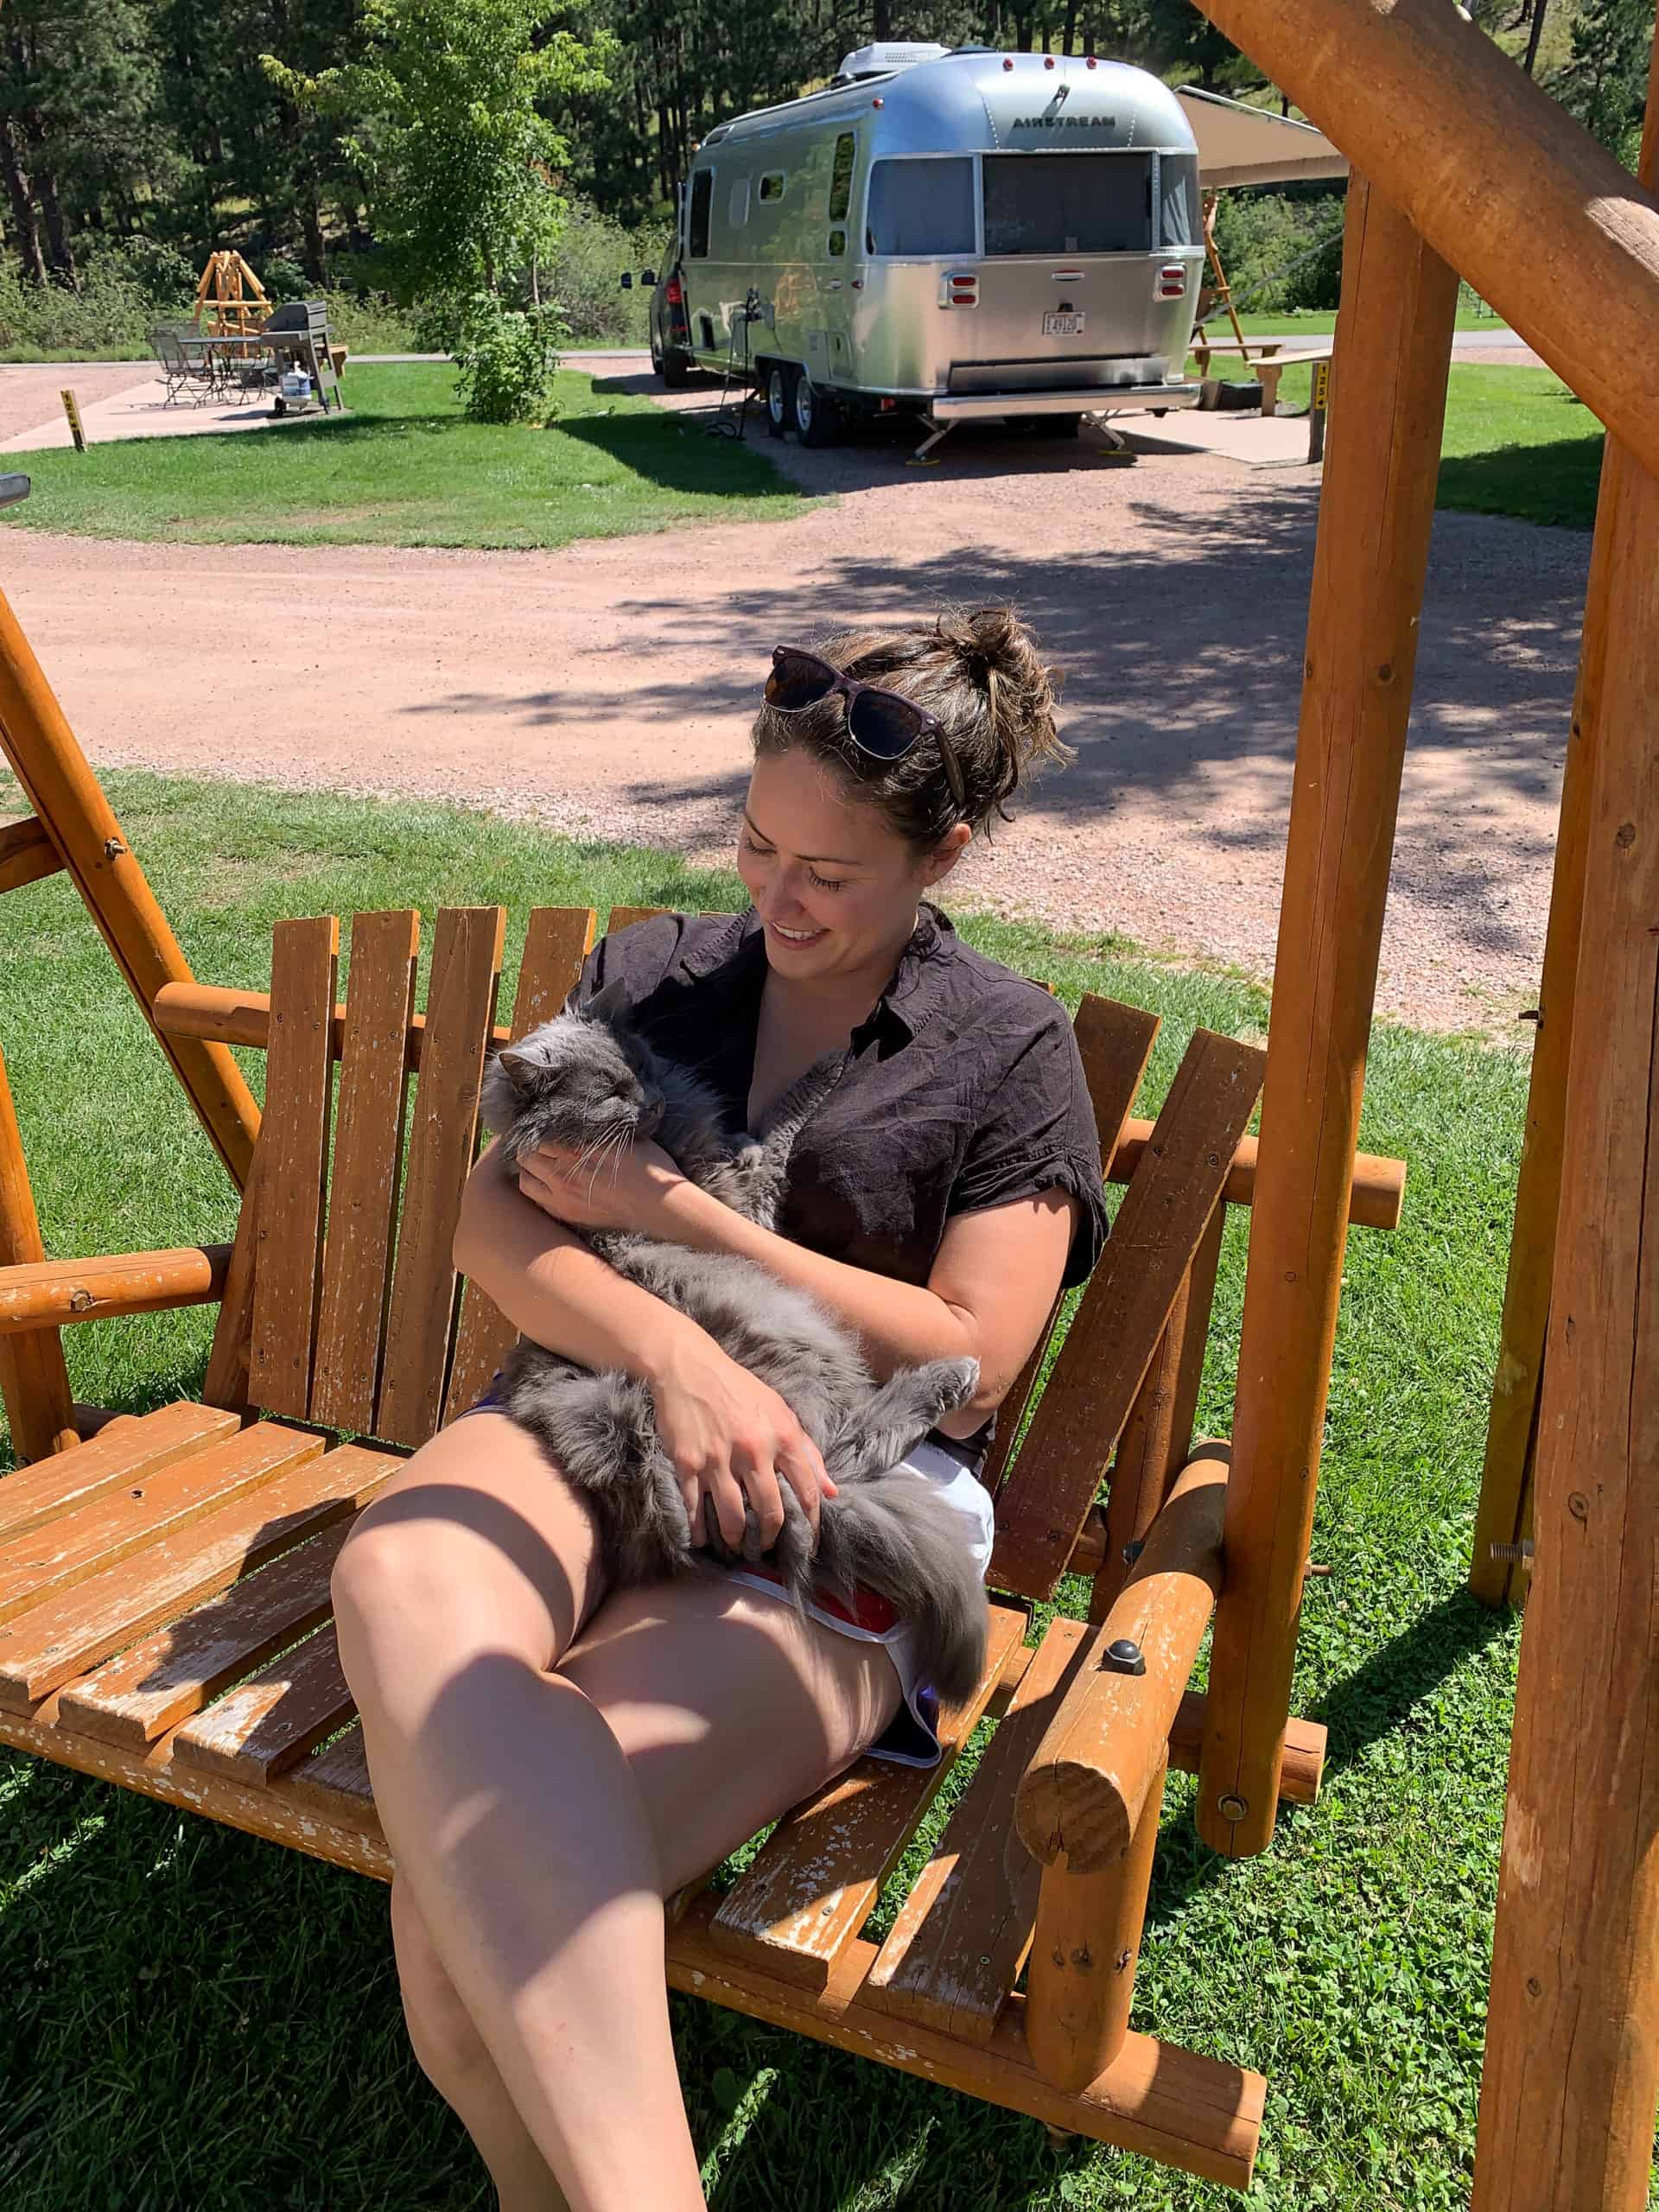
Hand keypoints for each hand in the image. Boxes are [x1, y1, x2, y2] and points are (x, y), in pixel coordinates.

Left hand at [516, 1135, 683, 1235]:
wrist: (661, 1207)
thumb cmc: (651, 1169)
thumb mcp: (628, 1137)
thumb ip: (601, 1128)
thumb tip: (591, 1116)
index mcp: (579, 1147)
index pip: (540, 1133)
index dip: (540, 1129)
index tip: (545, 1128)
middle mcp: (564, 1170)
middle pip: (527, 1154)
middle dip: (530, 1148)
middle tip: (540, 1146)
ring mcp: (563, 1195)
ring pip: (525, 1179)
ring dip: (529, 1169)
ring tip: (539, 1166)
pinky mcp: (566, 1214)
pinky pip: (536, 1200)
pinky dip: (535, 1189)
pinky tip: (546, 1184)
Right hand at [645, 1325, 836, 1552]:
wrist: (690, 1368)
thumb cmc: (739, 1390)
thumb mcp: (781, 1411)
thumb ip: (808, 1452)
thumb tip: (832, 1492)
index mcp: (782, 1437)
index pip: (807, 1492)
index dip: (812, 1525)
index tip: (809, 1544)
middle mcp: (754, 1451)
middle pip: (770, 1513)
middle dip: (769, 1539)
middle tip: (764, 1547)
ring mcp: (719, 1459)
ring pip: (733, 1518)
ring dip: (736, 1539)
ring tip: (736, 1544)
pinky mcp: (688, 1464)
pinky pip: (695, 1509)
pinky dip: (700, 1530)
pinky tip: (703, 1538)